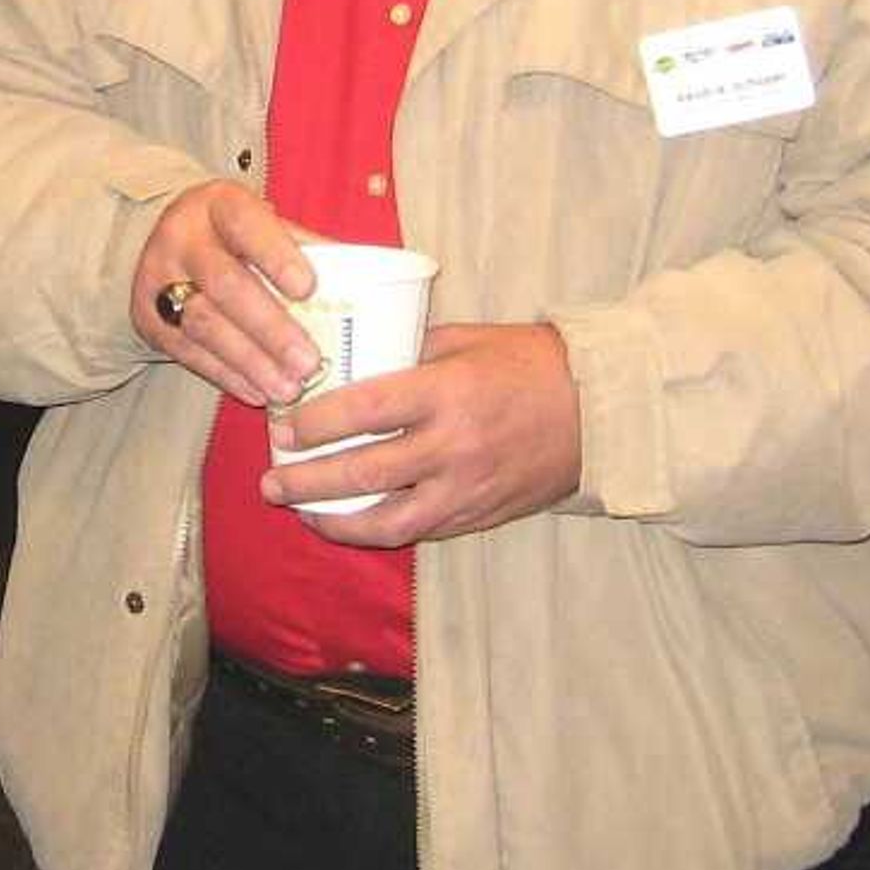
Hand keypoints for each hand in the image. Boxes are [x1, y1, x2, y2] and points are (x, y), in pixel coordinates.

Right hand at [130, 182, 320, 406]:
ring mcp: (159, 280)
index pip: (245, 223)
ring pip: (204, 324)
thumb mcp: (263, 224)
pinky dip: (227, 375)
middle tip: (308, 362)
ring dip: (250, 361)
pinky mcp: (149, 319)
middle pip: (226, 285)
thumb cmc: (234, 236)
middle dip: (270, 328)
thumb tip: (365, 282)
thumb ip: (304, 248)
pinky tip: (257, 390)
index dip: (276, 255)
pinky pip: (189, 352)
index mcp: (219, 205)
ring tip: (288, 388)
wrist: (164, 241)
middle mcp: (183, 239)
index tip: (308, 288)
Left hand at [261, 321, 580, 546]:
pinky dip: (376, 530)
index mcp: (447, 391)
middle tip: (270, 479)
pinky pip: (418, 531)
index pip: (364, 410)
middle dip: (307, 480)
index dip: (315, 423)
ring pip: (386, 519)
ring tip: (300, 510)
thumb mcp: (466, 339)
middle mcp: (453, 446)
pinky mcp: (478, 515)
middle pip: (363, 473)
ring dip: (334, 520)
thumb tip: (350, 357)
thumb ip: (408, 349)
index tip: (283, 425)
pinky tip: (349, 522)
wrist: (599, 411)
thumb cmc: (530, 364)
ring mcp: (466, 488)